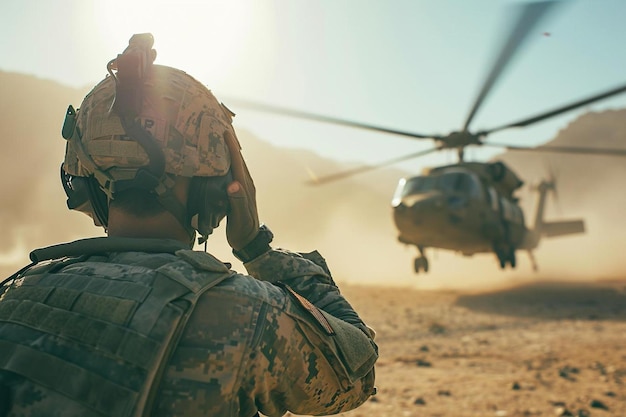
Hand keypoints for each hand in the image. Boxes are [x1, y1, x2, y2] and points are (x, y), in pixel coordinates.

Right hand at [223, 129, 259, 249]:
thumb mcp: (240, 218)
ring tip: (219, 137)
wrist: (249, 242)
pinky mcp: (238, 192)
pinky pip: (232, 172)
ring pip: (235, 164)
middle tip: (221, 126)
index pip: (237, 163)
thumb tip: (233, 184)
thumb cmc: (243, 231)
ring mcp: (242, 188)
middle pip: (238, 159)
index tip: (225, 132)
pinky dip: (226, 162)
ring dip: (228, 150)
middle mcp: (245, 184)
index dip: (231, 147)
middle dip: (230, 142)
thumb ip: (238, 201)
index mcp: (245, 187)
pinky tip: (219, 160)